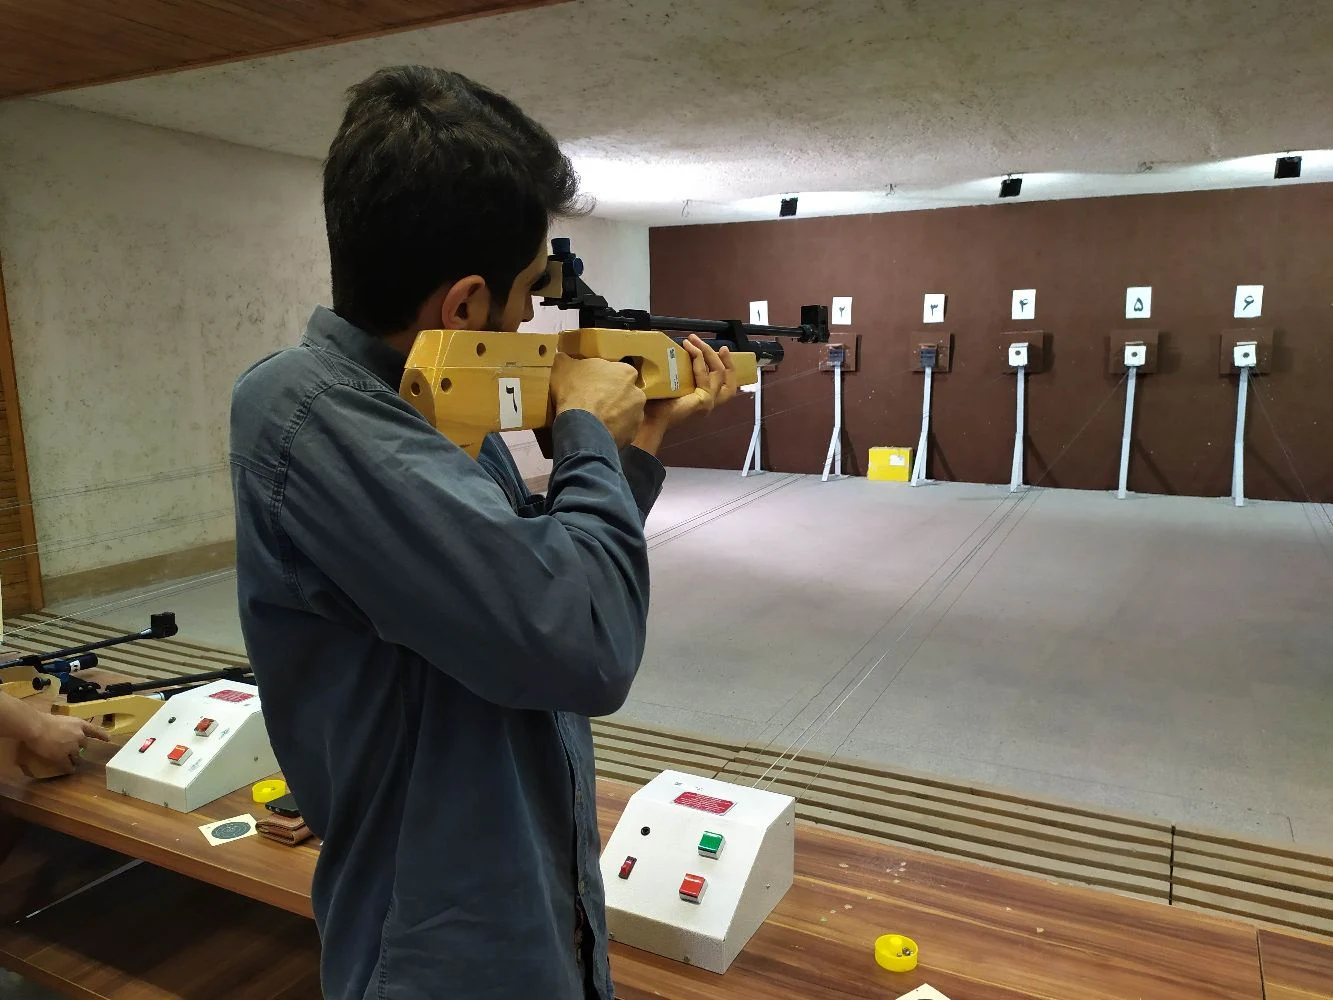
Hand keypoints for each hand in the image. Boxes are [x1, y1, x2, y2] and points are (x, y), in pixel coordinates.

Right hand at [24, 714, 110, 770]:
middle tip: (72, 750)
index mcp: (80, 724)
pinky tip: (69, 770)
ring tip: (70, 762)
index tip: (108, 739)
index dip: (102, 735)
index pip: (94, 730)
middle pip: (85, 745)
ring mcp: (72, 747)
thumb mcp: (63, 720)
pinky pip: (68, 765)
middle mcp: (79, 736)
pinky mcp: (63, 757)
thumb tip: (67, 732)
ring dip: (74, 759)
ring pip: (77, 757)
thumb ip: (69, 727)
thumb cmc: (45, 720)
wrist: (36, 727)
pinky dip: (69, 768)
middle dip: (79, 748)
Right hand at [549, 353, 646, 448]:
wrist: (581, 427)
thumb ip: (565, 359)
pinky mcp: (633, 435)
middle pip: (625, 393)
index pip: (618, 372)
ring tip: (596, 420)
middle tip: (595, 402)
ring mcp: (638, 415)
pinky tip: (599, 432)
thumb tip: (562, 356)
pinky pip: (623, 431)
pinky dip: (613, 431)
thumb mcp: (562, 367)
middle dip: (613, 397)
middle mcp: (637, 393)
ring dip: (615, 415)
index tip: (593, 384)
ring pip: (626, 413)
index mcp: (625, 372)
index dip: (604, 379)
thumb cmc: (575, 391)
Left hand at [633, 335, 739, 453]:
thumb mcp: (676, 383)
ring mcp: (709, 402)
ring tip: (695, 340)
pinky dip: (698, 359)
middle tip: (714, 343)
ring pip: (718, 373)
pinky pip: (704, 375)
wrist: (651, 419)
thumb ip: (683, 372)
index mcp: (705, 398)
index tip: (721, 349)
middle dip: (723, 358)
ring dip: (708, 353)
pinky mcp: (704, 400)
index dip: (727, 365)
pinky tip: (690, 349)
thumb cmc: (658, 403)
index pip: (725, 382)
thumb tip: (680, 350)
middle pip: (726, 377)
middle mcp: (711, 401)